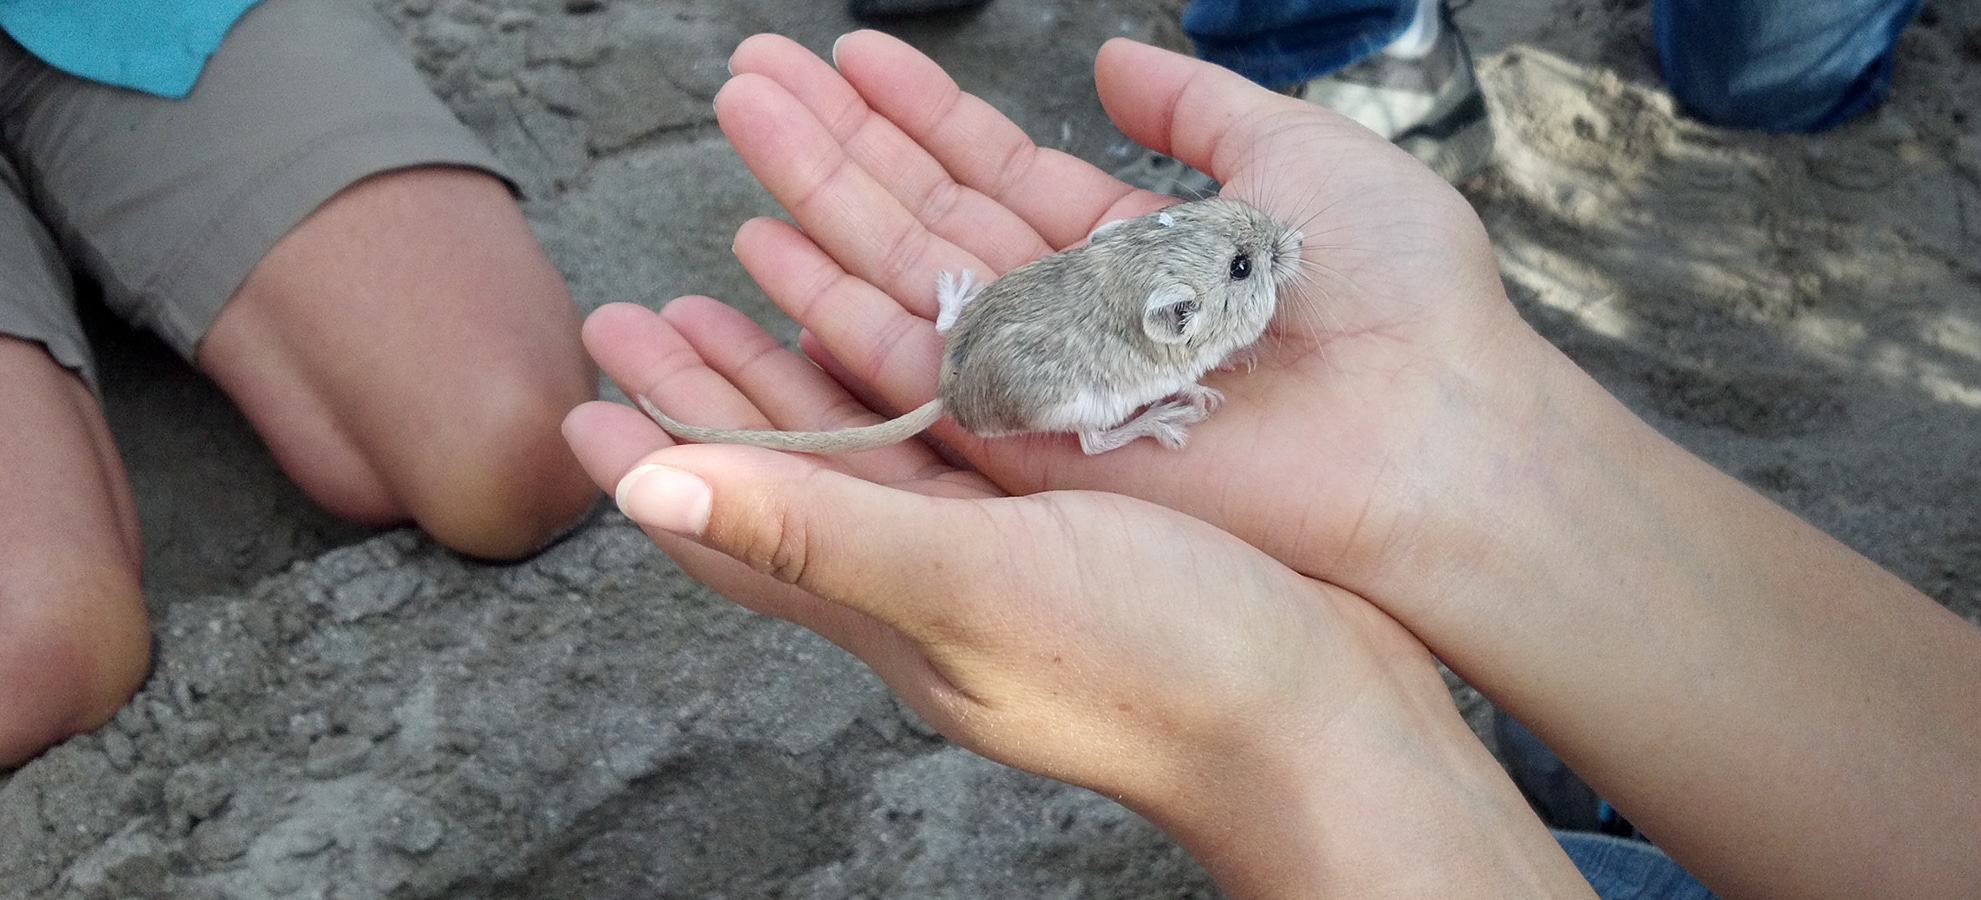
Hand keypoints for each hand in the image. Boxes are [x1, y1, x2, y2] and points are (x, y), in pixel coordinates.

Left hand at [562, 299, 1580, 896]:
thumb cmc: (1160, 670)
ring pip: (880, 444)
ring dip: (811, 370)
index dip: (655, 456)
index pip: (736, 526)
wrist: (1325, 720)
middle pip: (794, 474)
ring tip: (757, 299)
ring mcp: (1014, 554)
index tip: (582, 394)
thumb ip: (813, 534)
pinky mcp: (1088, 524)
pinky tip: (936, 338)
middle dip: (716, 395)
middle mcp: (937, 579)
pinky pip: (971, 435)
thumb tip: (648, 486)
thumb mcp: (969, 588)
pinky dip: (928, 375)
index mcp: (890, 603)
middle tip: (650, 319)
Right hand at [608, 31, 1559, 625]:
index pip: (997, 170)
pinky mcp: (1032, 445)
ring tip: (738, 111)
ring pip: (903, 278)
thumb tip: (1115, 56)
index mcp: (1134, 250)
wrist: (1439, 437)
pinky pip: (913, 370)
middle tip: (746, 72)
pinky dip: (835, 306)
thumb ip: (1198, 110)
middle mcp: (1075, 315)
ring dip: (817, 196)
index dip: (919, 110)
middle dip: (837, 141)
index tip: (847, 51)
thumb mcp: (1300, 161)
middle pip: (929, 217)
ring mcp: (1048, 380)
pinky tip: (768, 241)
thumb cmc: (1403, 302)